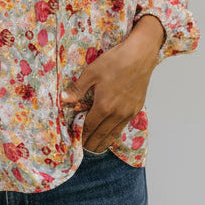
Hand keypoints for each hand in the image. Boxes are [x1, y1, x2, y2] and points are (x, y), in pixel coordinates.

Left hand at [61, 18, 162, 151]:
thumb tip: (63, 100)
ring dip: (103, 142)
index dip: (81, 136)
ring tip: (95, 148)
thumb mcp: (92, 72)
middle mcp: (117, 113)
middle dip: (91, 143)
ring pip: (113, 133)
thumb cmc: (115, 60)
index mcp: (104, 106)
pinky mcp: (136, 108)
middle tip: (83, 149)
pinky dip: (114, 133)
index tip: (75, 143)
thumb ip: (77, 89)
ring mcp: (128, 112)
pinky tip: (110, 134)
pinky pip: (123, 126)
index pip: (89, 127)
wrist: (141, 55)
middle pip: (101, 135)